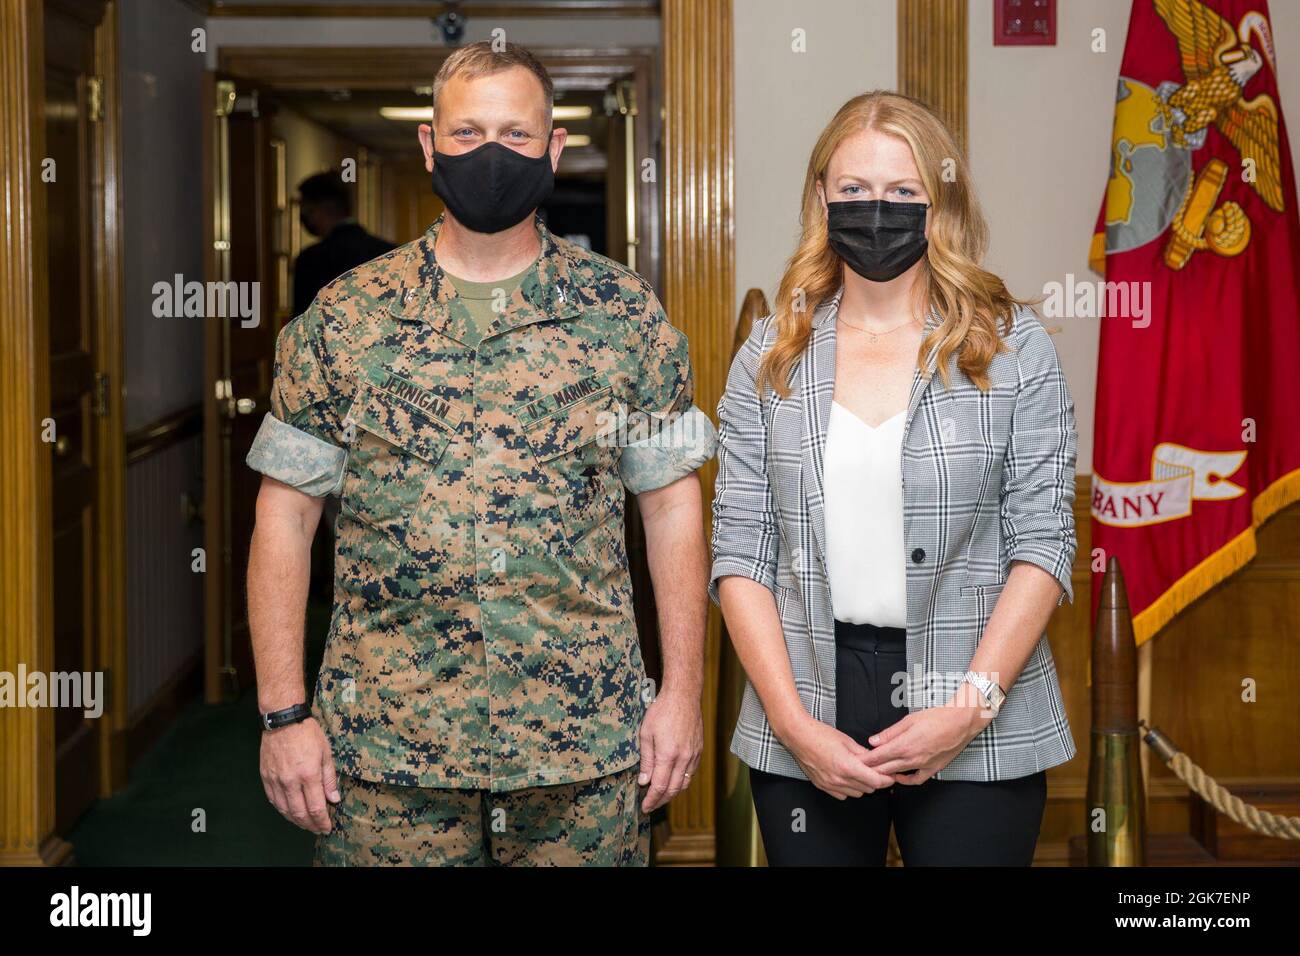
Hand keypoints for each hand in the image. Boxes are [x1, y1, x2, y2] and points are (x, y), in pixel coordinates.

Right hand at [260, 717, 339, 833]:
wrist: (283, 720)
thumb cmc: (307, 733)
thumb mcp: (326, 753)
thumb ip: (329, 778)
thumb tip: (334, 799)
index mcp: (309, 775)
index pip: (316, 808)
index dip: (322, 822)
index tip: (327, 828)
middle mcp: (290, 781)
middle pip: (300, 813)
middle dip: (310, 825)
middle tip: (318, 829)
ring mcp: (276, 780)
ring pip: (285, 810)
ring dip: (296, 821)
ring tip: (305, 824)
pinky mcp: (266, 777)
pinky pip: (273, 800)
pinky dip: (282, 810)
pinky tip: (290, 812)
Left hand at [638, 687, 702, 812]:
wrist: (683, 696)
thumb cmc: (661, 711)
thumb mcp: (646, 734)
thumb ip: (646, 760)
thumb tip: (644, 781)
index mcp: (668, 755)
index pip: (660, 786)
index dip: (652, 799)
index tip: (645, 806)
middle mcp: (683, 758)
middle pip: (674, 789)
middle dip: (661, 801)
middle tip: (651, 806)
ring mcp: (693, 755)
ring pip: (684, 783)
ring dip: (672, 793)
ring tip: (660, 796)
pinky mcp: (698, 750)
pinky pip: (691, 773)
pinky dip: (682, 781)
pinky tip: (673, 780)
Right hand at [781, 714, 895, 798]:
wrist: (798, 735)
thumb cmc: (820, 734)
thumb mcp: (847, 740)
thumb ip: (863, 753)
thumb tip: (875, 760)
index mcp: (847, 766)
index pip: (875, 781)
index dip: (886, 779)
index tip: (890, 775)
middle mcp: (839, 779)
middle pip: (867, 789)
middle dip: (875, 781)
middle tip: (877, 771)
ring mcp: (829, 784)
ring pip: (856, 793)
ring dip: (862, 786)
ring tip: (861, 773)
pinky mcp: (822, 785)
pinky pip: (842, 795)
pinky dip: (848, 789)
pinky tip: (847, 778)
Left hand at [860, 683, 992, 783]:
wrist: (961, 722)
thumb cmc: (936, 717)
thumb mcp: (909, 720)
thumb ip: (889, 733)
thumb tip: (873, 741)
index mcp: (904, 745)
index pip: (878, 757)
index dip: (864, 760)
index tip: (854, 762)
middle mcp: (912, 758)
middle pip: (885, 768)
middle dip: (870, 769)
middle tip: (858, 769)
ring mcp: (923, 765)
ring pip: (898, 775)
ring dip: (885, 775)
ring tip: (874, 774)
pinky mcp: (933, 769)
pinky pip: (916, 780)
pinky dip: (906, 780)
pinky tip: (899, 777)